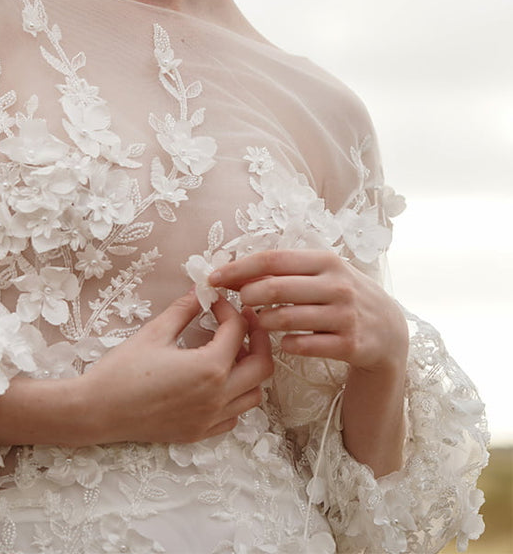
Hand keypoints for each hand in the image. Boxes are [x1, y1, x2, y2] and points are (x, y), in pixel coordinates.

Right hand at [83, 290, 273, 444]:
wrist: (97, 410)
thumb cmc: (123, 370)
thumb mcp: (155, 331)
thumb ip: (184, 309)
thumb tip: (201, 290)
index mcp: (210, 368)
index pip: (238, 331)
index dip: (229, 309)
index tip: (215, 301)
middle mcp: (218, 397)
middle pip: (262, 366)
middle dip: (257, 338)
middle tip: (241, 322)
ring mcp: (210, 420)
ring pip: (253, 394)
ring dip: (249, 370)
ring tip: (229, 351)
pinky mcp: (199, 433)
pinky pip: (233, 416)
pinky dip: (234, 397)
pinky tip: (215, 381)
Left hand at [209, 249, 407, 373]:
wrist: (389, 332)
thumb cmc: (344, 296)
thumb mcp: (324, 273)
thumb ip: (288, 270)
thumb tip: (239, 271)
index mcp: (325, 260)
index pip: (272, 260)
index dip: (238, 268)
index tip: (214, 278)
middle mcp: (337, 284)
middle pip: (275, 288)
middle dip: (247, 296)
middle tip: (237, 303)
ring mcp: (344, 315)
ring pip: (286, 318)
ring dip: (263, 322)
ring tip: (257, 322)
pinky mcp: (349, 344)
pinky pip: (304, 345)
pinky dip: (286, 343)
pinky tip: (282, 342)